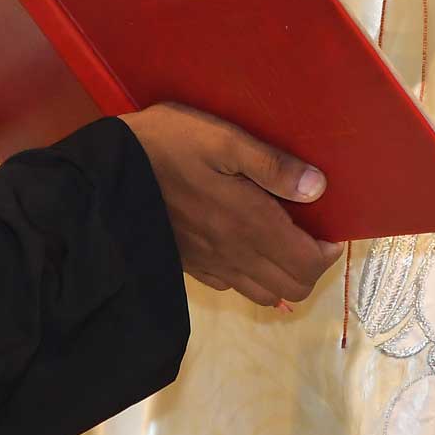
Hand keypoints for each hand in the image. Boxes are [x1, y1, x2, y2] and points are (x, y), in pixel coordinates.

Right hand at [121, 103, 342, 309]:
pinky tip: (246, 246)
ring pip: (265, 295)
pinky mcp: (190, 267)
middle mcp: (235, 255)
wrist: (105, 176)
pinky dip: (252, 278)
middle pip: (292, 288)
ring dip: (283, 275)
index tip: (329, 227)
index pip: (308, 264)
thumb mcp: (223, 139)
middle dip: (311, 266)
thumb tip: (319, 188)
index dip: (328, 252)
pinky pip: (233, 289)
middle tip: (310, 233)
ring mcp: (211, 266)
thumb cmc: (167, 145)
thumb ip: (273, 165)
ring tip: (283, 241)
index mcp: (250, 225)